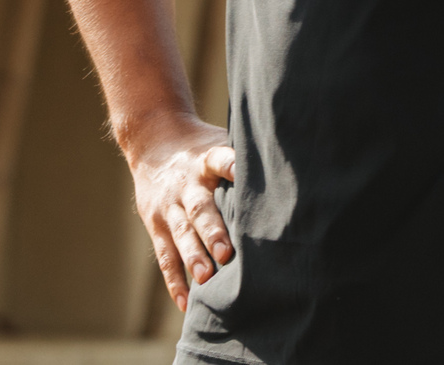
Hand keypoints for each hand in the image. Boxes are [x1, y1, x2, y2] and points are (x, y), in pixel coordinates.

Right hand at [124, 113, 236, 306]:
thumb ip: (243, 160)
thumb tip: (290, 176)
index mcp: (206, 160)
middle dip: (212, 231)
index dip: (232, 166)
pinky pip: (165, 256)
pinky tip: (186, 302)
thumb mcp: (219, 143)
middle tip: (226, 254)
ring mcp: (169, 207)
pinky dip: (175, 281)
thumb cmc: (200, 150)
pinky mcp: (157, 226)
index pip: (220, 160)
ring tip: (206, 279)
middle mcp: (186, 184)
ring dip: (193, 257)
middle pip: (199, 208)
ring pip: (181, 234)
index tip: (242, 176)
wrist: (153, 142)